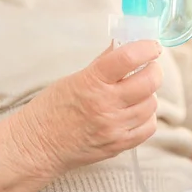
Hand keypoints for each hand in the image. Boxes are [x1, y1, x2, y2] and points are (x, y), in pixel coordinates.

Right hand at [9, 40, 162, 177]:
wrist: (37, 146)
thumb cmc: (51, 109)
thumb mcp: (73, 78)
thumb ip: (103, 63)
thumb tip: (124, 44)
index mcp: (91, 82)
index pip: (128, 58)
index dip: (147, 47)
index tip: (152, 46)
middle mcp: (105, 104)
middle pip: (149, 82)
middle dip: (154, 70)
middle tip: (149, 67)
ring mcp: (114, 127)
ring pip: (152, 104)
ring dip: (148, 95)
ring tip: (136, 92)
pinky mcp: (119, 145)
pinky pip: (148, 127)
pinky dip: (146, 116)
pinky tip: (135, 112)